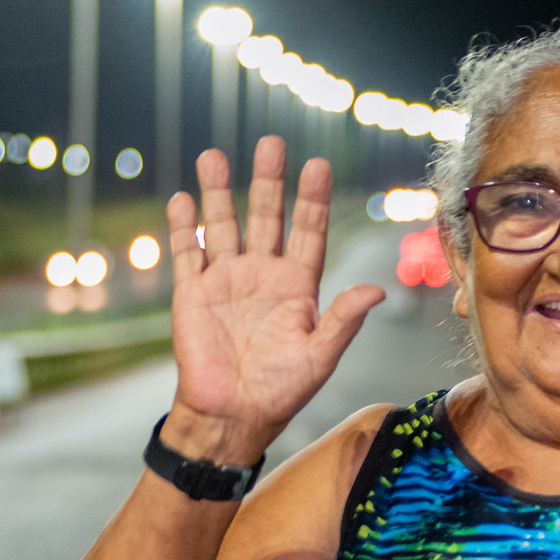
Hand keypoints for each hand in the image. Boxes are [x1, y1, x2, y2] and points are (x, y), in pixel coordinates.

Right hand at [162, 138, 385, 464]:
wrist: (231, 416)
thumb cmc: (280, 391)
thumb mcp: (319, 356)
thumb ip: (343, 320)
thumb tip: (375, 290)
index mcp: (298, 286)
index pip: (309, 232)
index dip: (313, 200)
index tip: (318, 166)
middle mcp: (262, 274)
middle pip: (267, 216)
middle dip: (270, 181)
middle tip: (272, 143)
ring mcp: (226, 280)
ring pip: (224, 224)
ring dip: (219, 192)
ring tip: (215, 155)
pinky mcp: (193, 293)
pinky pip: (188, 253)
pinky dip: (184, 227)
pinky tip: (183, 199)